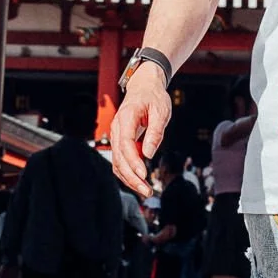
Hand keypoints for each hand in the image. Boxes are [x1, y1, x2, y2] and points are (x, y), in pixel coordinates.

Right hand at [107, 65, 170, 199]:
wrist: (144, 87)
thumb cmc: (154, 97)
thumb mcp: (161, 111)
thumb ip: (155, 132)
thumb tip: (149, 154)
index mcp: (126, 117)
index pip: (125, 144)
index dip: (134, 161)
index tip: (144, 174)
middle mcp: (117, 128)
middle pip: (119, 157)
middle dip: (132, 176)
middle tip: (147, 190)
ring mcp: (116, 135)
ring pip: (117, 162)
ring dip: (129, 178)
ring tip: (146, 190)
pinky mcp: (119, 141)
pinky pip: (120, 160)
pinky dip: (128, 172)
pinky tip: (139, 181)